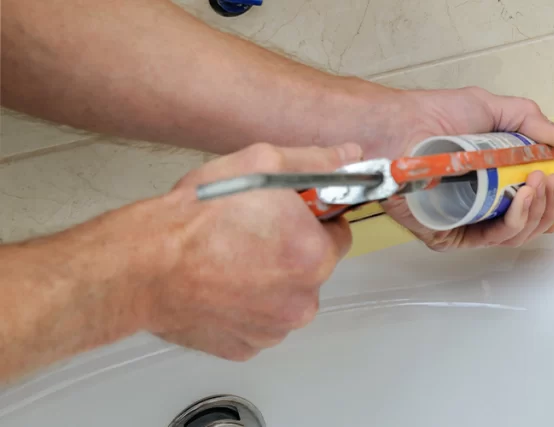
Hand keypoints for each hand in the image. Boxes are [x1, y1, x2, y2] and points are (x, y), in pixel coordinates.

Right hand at [141, 143, 361, 360]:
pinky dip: (245, 307)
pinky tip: (219, 285)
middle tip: (250, 232)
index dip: (314, 220)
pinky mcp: (245, 346)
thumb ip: (314, 162)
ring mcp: (273, 329)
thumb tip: (348, 155)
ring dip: (268, 281)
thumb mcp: (261, 165)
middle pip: (312, 269)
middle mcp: (301, 301)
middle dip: (290, 250)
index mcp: (314, 256)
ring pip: (286, 298)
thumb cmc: (195, 218)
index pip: (338, 235)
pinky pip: (257, 323)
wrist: (141, 265)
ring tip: (230, 258)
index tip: (288, 214)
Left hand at [378, 87, 553, 250]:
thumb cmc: (437, 115)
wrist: (402, 125)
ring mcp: (465, 223)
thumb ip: (531, 121)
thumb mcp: (492, 108)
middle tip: (549, 178)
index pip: (532, 203)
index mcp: (492, 183)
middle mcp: (481, 206)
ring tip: (539, 182)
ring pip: (516, 235)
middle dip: (549, 204)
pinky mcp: (448, 236)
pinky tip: (524, 198)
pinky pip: (491, 239)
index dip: (552, 198)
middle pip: (531, 223)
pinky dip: (515, 221)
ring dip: (538, 210)